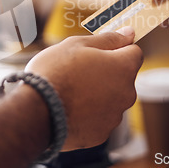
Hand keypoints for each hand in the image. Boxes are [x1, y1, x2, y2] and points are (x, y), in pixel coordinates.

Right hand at [25, 29, 141, 150]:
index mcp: (123, 68)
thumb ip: (108, 39)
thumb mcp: (78, 44)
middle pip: (122, 77)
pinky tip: (69, 108)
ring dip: (98, 93)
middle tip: (78, 70)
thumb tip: (129, 33)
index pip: (134, 52)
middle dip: (106, 72)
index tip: (99, 51)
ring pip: (111, 99)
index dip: (116, 49)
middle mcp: (126, 94)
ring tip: (71, 91)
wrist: (35, 111)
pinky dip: (88, 113)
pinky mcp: (101, 134)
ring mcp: (114, 117)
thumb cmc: (55, 72)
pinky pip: (99, 118)